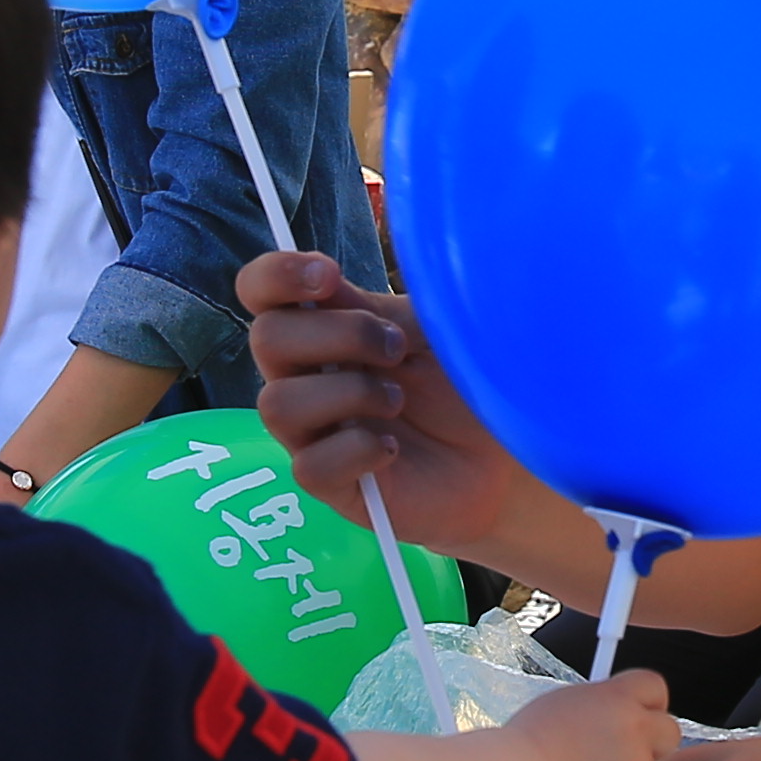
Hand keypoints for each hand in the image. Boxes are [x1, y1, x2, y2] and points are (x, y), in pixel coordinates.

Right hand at [236, 250, 520, 553]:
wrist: (498, 454)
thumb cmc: (460, 381)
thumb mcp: (431, 325)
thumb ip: (379, 302)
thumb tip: (333, 277)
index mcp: (324, 326)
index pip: (262, 291)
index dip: (276, 275)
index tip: (328, 276)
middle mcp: (305, 376)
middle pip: (266, 339)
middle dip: (340, 334)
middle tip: (397, 350)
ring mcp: (313, 432)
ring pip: (277, 405)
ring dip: (349, 393)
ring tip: (397, 401)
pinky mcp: (331, 484)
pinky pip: (310, 466)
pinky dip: (358, 450)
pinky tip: (393, 450)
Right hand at [519, 665, 680, 760]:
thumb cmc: (521, 748)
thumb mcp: (559, 706)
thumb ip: (594, 708)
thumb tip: (603, 717)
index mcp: (618, 698)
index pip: (654, 687)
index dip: (646, 704)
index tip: (637, 716)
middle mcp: (637, 730)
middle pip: (669, 732)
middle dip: (651, 745)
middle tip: (621, 758)